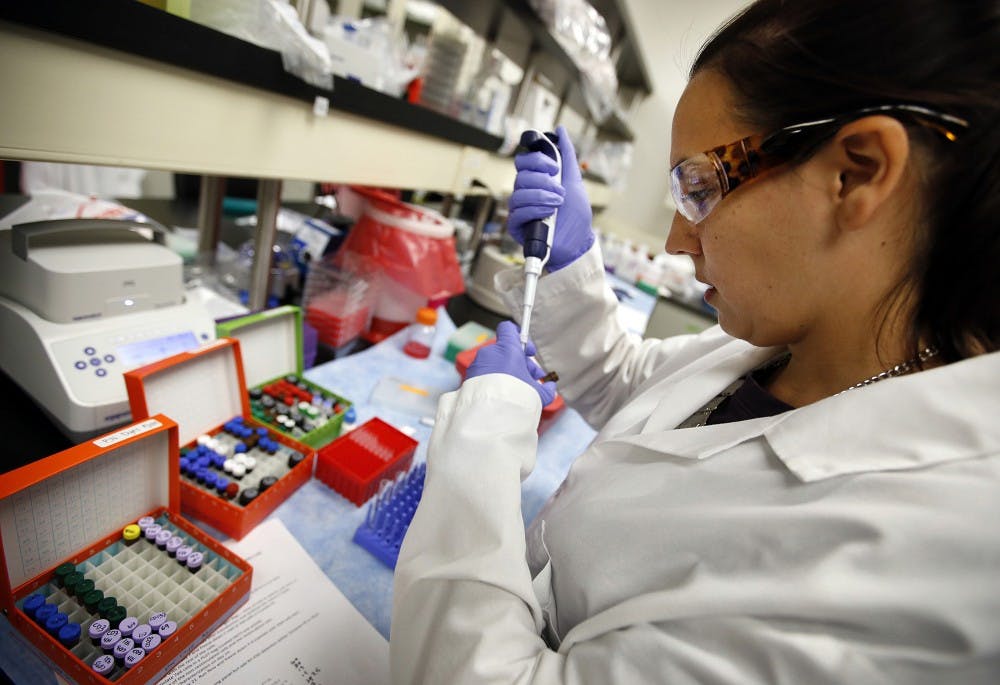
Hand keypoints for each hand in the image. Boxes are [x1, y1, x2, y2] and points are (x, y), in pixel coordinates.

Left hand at [466, 321, 556, 405]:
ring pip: (495, 364)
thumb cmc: (514, 399)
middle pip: (505, 350)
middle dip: (519, 363)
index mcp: (507, 349)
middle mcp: (490, 353)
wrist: (491, 417)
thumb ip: (544, 388)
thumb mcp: (537, 393)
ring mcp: (477, 365)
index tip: (527, 351)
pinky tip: (503, 396)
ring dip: (506, 373)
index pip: (509, 329)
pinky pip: (485, 375)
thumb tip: (549, 388)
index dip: (519, 337)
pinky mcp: (469, 378)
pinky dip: (494, 381)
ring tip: (517, 390)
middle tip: (530, 378)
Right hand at [508, 125, 594, 270]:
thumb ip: (567, 155)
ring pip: (518, 193)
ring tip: (557, 202)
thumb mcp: (575, 181)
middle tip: (560, 189)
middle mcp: (525, 193)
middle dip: (542, 180)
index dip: (537, 161)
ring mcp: (520, 210)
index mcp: (536, 181)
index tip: (555, 168)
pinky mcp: (517, 226)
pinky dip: (534, 209)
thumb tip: (560, 130)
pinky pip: (517, 212)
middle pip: (520, 176)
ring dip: (541, 195)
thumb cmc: (576, 215)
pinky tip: (548, 212)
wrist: (578, 242)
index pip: (523, 162)